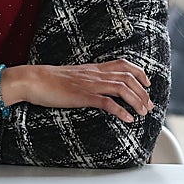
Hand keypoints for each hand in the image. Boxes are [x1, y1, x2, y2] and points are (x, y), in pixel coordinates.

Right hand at [0, 59, 152, 121]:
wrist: (34, 79)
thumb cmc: (51, 80)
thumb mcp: (74, 75)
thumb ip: (88, 78)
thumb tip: (97, 87)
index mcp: (94, 68)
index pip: (123, 65)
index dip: (139, 72)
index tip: (147, 83)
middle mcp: (96, 74)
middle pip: (128, 77)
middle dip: (142, 91)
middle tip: (149, 105)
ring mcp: (90, 84)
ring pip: (122, 88)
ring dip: (136, 100)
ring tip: (142, 112)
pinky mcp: (83, 96)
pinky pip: (106, 102)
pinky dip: (120, 110)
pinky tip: (127, 118)